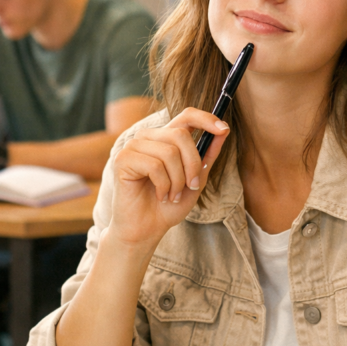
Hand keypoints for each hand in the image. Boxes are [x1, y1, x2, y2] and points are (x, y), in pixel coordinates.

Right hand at [108, 109, 229, 252]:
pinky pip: (154, 166)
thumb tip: (224, 131)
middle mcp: (149, 137)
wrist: (147, 229)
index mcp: (166, 138)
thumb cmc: (169, 205)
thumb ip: (207, 156)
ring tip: (172, 195)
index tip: (224, 129)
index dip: (206, 118)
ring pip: (169, 152)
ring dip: (177, 181)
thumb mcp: (196, 179)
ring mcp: (134, 146)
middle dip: (193, 164)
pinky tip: (160, 196)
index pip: (186, 116)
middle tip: (191, 186)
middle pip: (181, 135)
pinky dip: (163, 186)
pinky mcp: (123, 159)